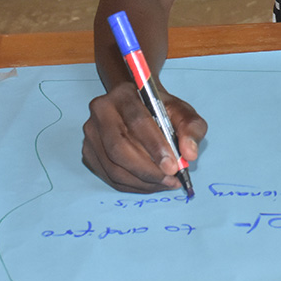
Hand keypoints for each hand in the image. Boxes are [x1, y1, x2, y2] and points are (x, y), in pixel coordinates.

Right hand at [82, 82, 207, 191]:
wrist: (138, 106)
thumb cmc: (160, 110)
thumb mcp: (182, 112)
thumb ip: (192, 128)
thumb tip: (190, 153)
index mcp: (124, 94)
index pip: (137, 121)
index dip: (155, 147)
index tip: (173, 166)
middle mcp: (101, 111)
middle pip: (119, 148)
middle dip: (147, 170)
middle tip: (170, 180)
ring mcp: (91, 132)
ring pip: (112, 166)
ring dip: (141, 181)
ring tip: (165, 184)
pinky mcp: (89, 151)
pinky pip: (108, 175)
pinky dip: (131, 185)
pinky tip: (150, 184)